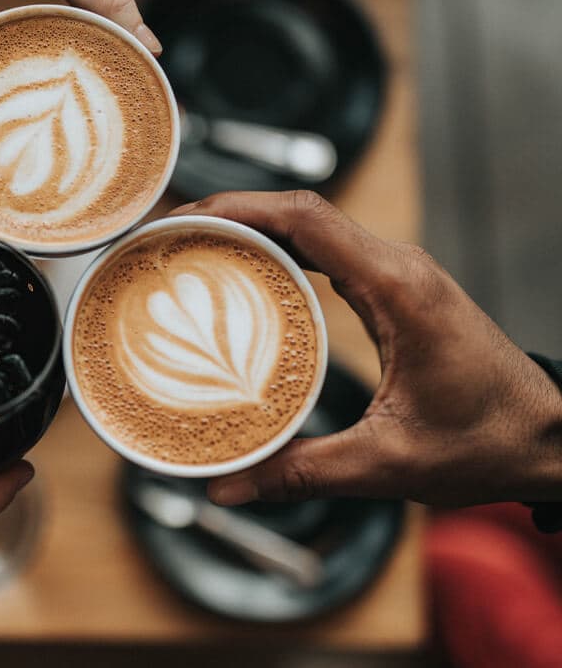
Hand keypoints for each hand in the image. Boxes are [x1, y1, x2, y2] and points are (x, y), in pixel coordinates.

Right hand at [170, 192, 561, 507]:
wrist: (549, 439)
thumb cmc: (488, 441)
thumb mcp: (388, 462)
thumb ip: (302, 471)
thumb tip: (228, 486)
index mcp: (398, 288)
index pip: (306, 217)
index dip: (237, 208)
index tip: (183, 218)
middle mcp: (398, 267)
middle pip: (300, 211)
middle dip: (229, 213)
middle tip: (170, 237)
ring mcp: (398, 274)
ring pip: (312, 226)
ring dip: (253, 228)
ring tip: (193, 249)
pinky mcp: (395, 290)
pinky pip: (327, 252)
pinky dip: (280, 252)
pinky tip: (245, 277)